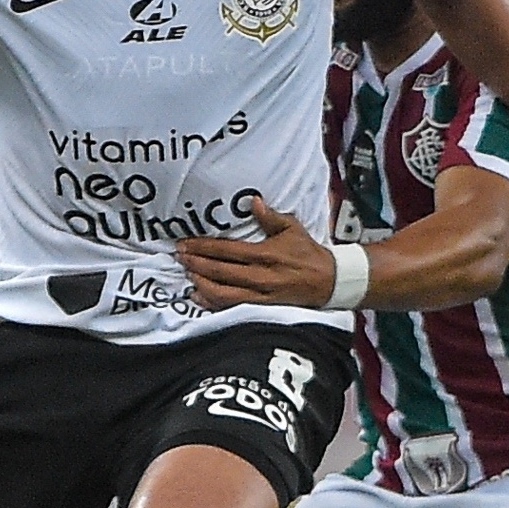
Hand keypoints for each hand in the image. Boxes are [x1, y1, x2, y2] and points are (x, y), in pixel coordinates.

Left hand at [171, 196, 335, 310]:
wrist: (329, 281)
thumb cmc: (309, 253)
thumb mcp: (292, 229)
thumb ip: (270, 216)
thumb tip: (253, 201)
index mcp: (265, 254)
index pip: (227, 251)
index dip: (203, 248)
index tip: (186, 244)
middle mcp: (260, 276)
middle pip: (220, 271)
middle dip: (196, 264)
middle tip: (179, 256)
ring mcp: (260, 294)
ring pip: (223, 293)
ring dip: (201, 283)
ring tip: (187, 273)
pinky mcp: (262, 306)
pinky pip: (233, 307)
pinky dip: (213, 303)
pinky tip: (198, 297)